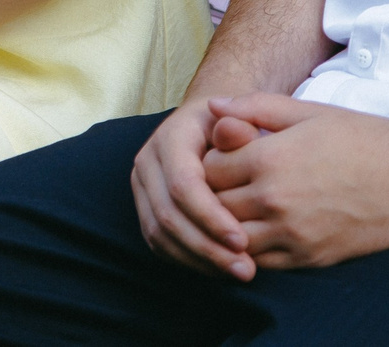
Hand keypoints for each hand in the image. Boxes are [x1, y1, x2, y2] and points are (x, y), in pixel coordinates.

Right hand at [130, 99, 254, 280]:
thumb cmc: (236, 123)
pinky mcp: (145, 207)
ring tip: (237, 272)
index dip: (211, 217)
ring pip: (159, 233)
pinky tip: (219, 269)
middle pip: (167, 214)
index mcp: (170, 137)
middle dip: (207, 247)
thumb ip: (242, 123)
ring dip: (198, 259)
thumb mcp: (244, 116)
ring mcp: (142, 186)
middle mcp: (148, 161)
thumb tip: (231, 133)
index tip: (244, 241)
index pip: (183, 185)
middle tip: (246, 269)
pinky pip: (158, 242)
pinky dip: (187, 260)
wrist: (210, 123)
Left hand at [200, 94, 388, 269]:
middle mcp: (275, 199)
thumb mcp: (308, 111)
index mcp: (270, 157)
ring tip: (236, 209)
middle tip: (223, 184)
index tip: (221, 157)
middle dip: (212, 194)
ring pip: (231, 238)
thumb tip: (213, 107)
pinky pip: (261, 262)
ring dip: (227, 225)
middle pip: (214, 204)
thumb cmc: (364, 138)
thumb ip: (255, 106)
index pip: (208, 168)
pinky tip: (256, 233)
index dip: (209, 162)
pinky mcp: (310, 258)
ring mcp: (293, 234)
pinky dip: (249, 250)